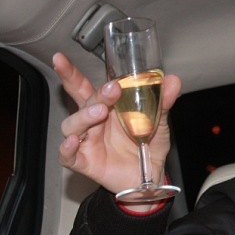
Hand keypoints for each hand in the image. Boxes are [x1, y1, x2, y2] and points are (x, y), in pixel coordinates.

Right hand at [55, 52, 180, 193]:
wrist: (151, 177)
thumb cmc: (148, 146)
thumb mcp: (158, 122)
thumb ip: (162, 101)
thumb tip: (172, 80)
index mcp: (105, 107)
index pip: (85, 86)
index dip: (71, 72)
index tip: (61, 57)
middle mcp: (92, 122)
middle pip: (78, 100)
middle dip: (83, 88)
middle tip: (111, 89)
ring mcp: (86, 141)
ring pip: (72, 125)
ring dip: (84, 116)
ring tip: (101, 112)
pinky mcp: (85, 162)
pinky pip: (68, 155)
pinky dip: (67, 148)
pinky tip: (74, 141)